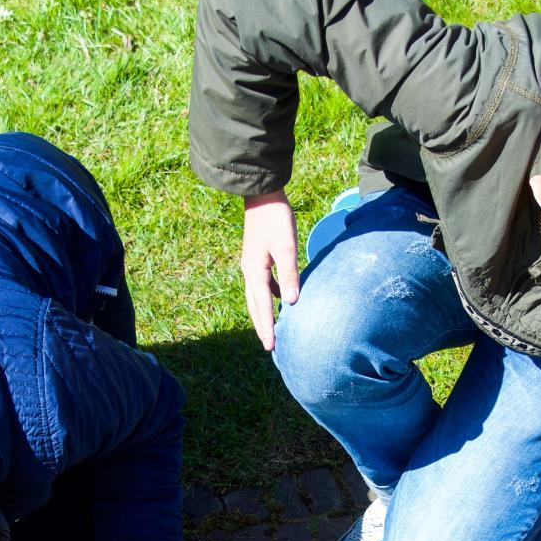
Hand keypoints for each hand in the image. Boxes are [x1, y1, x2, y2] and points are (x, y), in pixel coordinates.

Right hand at [241, 189, 299, 349]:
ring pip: (257, 296)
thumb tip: (291, 303)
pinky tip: (280, 298)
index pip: (263, 306)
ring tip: (272, 328)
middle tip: (269, 346)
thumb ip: (289, 275)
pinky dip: (268, 297)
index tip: (271, 347)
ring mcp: (251, 264)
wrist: (262, 193)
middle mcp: (249, 271)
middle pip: (255, 306)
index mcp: (255, 271)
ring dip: (264, 313)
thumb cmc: (276, 218)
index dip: (268, 327)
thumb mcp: (286, 247)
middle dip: (262, 325)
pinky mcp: (257, 257)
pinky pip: (262, 285)